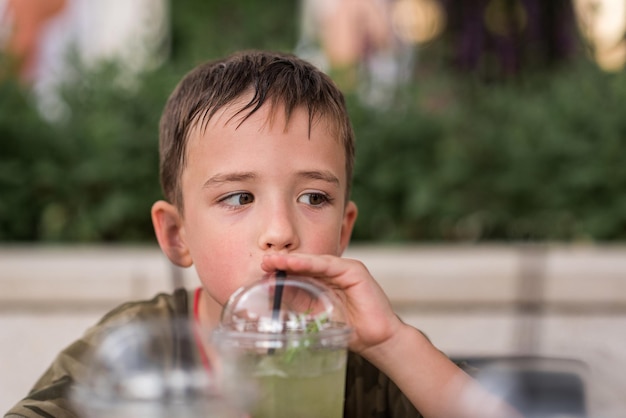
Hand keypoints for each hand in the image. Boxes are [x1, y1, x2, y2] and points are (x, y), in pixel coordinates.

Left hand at [261, 253, 403, 354]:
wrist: (375, 340)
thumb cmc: (349, 329)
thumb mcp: (316, 315)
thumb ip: (298, 302)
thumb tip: (272, 292)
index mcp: (326, 281)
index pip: (300, 272)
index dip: (282, 269)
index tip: (262, 270)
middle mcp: (334, 272)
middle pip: (305, 264)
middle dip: (283, 262)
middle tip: (264, 262)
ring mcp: (345, 269)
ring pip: (314, 262)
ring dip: (292, 261)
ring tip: (274, 261)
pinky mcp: (354, 270)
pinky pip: (328, 265)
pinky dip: (309, 264)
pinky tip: (293, 264)